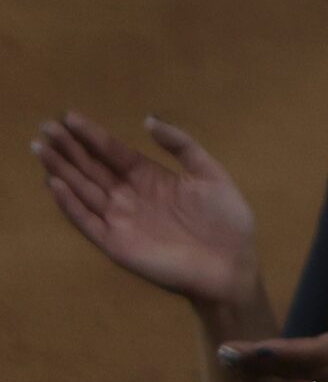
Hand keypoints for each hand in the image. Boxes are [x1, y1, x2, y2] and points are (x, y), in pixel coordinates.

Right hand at [33, 112, 261, 307]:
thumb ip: (182, 145)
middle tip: (45, 125)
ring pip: (84, 189)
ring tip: (40, 148)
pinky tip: (55, 184)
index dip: (93, 135)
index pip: (114, 152)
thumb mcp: (209, 174)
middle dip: (69, 148)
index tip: (70, 116)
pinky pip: (88, 221)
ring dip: (62, 170)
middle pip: (93, 168)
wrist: (232, 265)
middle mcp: (131, 195)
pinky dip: (71, 204)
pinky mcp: (117, 243)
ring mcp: (122, 219)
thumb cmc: (226, 220)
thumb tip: (148, 119)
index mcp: (151, 177)